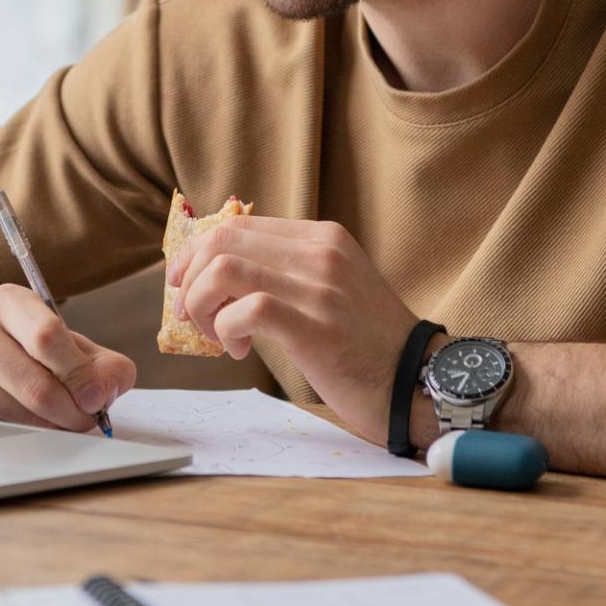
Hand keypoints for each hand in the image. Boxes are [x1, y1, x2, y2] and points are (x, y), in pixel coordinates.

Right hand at [0, 285, 135, 430]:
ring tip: (61, 420)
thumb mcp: (56, 335)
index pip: (47, 337)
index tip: (98, 397)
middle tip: (88, 419)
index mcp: (7, 302)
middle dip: (73, 411)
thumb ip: (96, 359)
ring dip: (53, 428)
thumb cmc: (14, 343)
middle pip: (37, 386)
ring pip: (21, 416)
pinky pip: (2, 432)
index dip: (80, 374)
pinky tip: (30, 423)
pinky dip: (27, 435)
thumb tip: (111, 387)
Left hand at [168, 216, 417, 444]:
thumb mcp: (332, 287)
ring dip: (202, 304)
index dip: (197, 252)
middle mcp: (322, 253)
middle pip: (223, 239)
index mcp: (323, 237)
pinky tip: (240, 349)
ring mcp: (321, 288)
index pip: (238, 224)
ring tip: (216, 334)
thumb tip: (218, 275)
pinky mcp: (316, 328)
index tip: (185, 283)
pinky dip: (226, 328)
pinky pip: (246, 308)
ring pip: (225, 268)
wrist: (420, 382)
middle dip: (189, 277)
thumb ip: (287, 272)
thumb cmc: (369, 344)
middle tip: (191, 314)